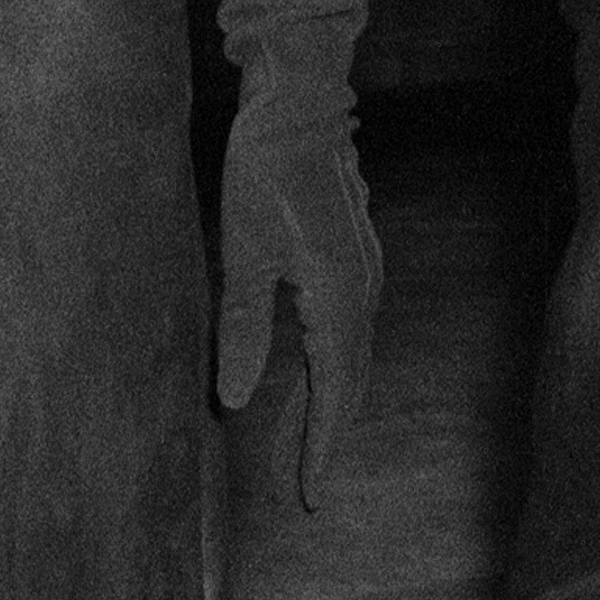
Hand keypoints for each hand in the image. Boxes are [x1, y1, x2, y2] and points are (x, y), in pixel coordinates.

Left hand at [214, 74, 382, 501]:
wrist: (299, 104)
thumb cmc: (263, 170)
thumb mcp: (241, 252)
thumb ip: (242, 329)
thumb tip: (235, 401)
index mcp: (338, 296)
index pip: (333, 392)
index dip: (318, 446)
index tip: (308, 495)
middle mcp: (362, 292)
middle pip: (346, 384)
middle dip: (321, 437)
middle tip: (299, 490)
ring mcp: (363, 276)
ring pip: (346, 360)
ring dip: (322, 405)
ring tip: (293, 450)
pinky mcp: (353, 263)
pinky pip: (343, 333)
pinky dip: (325, 368)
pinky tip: (305, 383)